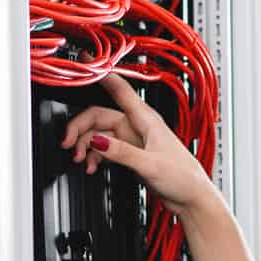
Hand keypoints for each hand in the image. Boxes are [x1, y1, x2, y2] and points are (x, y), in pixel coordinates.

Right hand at [60, 72, 218, 213]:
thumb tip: (97, 141)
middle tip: (68, 144)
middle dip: (80, 128)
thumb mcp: (149, 164)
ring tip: (81, 161)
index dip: (101, 75)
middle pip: (98, 116)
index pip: (119, 89)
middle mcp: (137, 126)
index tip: (85, 63)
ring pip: (99, 133)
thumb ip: (121, 152)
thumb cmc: (182, 177)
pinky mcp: (131, 153)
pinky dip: (95, 157)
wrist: (192, 196)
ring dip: (86, 146)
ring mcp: (133, 139)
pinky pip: (105, 148)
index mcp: (146, 120)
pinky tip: (93, 167)